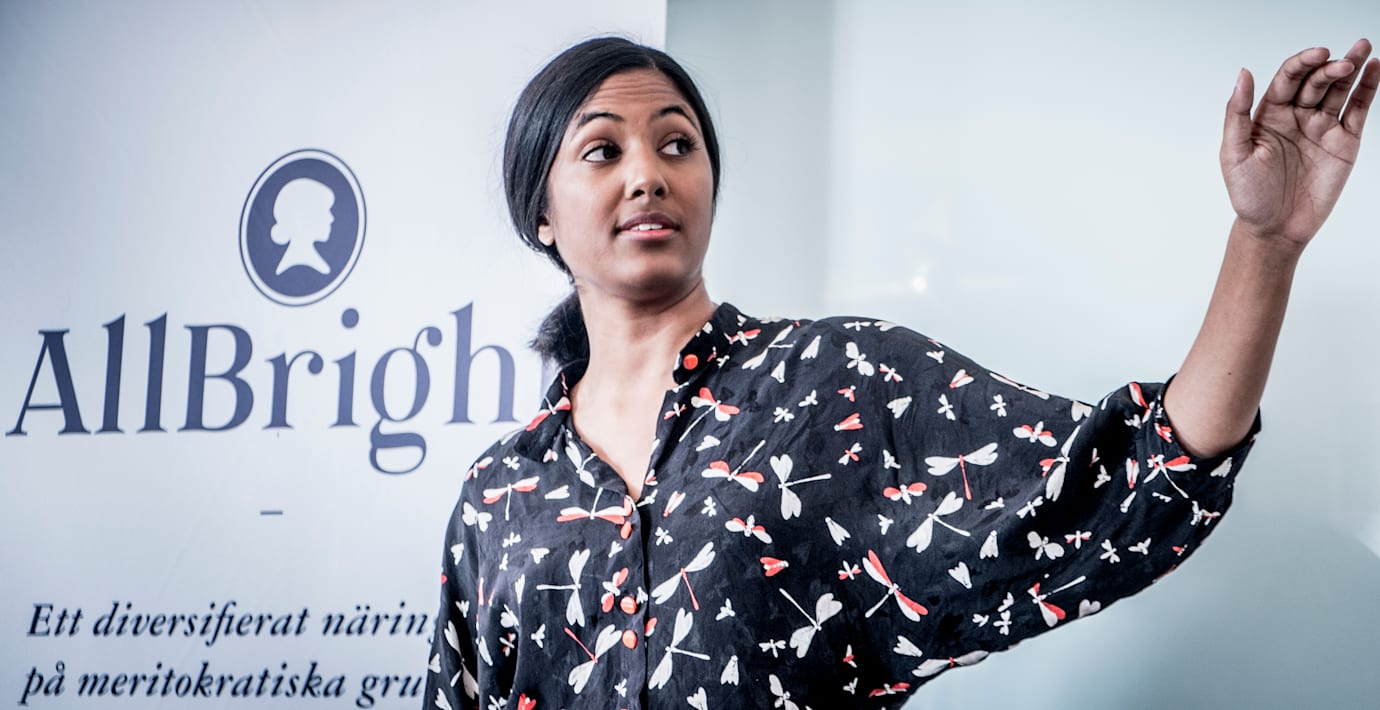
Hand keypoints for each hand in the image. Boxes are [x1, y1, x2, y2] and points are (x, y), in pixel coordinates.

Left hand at [1221, 39, 1378, 248]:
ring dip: (1352, 68)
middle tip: (1342, 63)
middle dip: (1329, 68)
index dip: (1302, 63)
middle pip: (1315, 81)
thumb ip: (1236, 113)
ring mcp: (1321, 127)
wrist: (1275, 228)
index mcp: (1269, 114)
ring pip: (1339, 90)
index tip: (1318, 54)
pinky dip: (1367, 89)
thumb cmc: (1249, 194)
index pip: (1287, 79)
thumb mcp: (1234, 153)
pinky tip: (1375, 69)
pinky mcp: (1344, 142)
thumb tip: (1244, 73)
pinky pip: (1357, 110)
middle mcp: (1296, 116)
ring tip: (1364, 48)